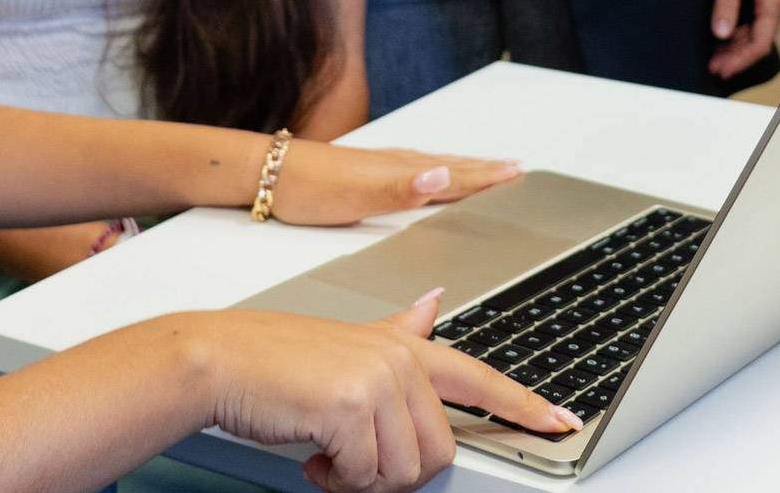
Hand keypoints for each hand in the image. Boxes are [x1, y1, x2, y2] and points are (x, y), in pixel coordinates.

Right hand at [190, 292, 579, 492]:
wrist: (218, 360)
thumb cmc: (274, 362)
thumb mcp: (347, 342)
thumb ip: (397, 330)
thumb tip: (432, 305)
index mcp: (403, 343)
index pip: (479, 376)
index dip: (524, 404)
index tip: (561, 422)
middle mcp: (399, 356)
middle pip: (440, 450)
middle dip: (395, 471)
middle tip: (351, 457)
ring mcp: (379, 379)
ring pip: (405, 470)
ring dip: (361, 478)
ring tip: (328, 452)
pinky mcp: (353, 406)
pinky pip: (367, 475)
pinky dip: (337, 479)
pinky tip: (313, 455)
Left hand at [268, 139, 522, 224]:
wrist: (267, 173)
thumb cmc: (311, 187)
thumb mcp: (359, 193)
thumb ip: (403, 187)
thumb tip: (445, 174)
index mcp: (402, 171)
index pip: (455, 174)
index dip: (487, 177)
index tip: (518, 173)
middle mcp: (396, 164)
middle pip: (451, 166)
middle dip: (485, 169)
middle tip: (517, 168)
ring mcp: (382, 166)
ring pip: (435, 166)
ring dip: (464, 168)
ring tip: (486, 168)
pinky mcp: (368, 172)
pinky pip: (416, 170)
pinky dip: (436, 171)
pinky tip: (431, 174)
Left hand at [709, 0, 779, 77]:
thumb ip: (726, 2)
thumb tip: (721, 33)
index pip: (759, 43)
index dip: (739, 60)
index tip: (719, 68)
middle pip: (761, 39)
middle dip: (737, 54)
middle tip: (714, 64)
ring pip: (762, 28)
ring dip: (740, 41)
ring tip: (717, 51)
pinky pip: (762, 15)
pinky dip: (746, 26)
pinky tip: (730, 29)